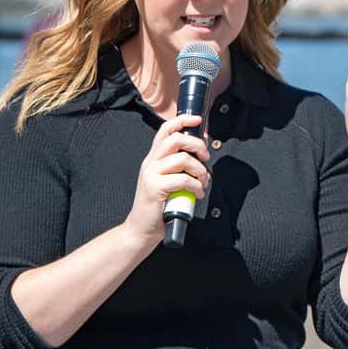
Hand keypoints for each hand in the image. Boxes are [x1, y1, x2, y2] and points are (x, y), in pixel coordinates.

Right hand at [123, 114, 209, 247]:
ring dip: (200, 170)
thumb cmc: (158, 206)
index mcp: (153, 158)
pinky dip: (196, 186)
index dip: (183, 121)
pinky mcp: (155, 188)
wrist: (141, 228)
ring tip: (203, 181)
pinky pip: (183, 179)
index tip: (198, 120)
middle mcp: (150, 163)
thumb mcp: (168, 180)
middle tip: (206, 158)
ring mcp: (151, 174)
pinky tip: (197, 194)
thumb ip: (180, 165)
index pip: (165, 130)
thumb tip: (201, 150)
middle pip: (176, 139)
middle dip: (197, 146)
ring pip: (182, 159)